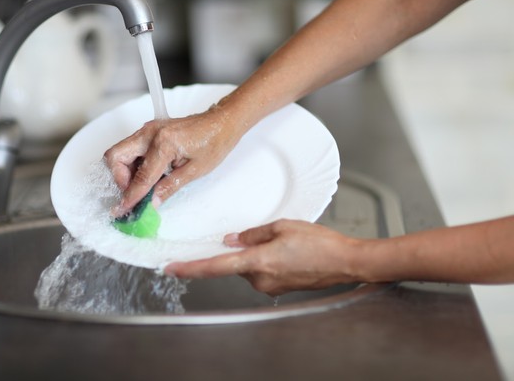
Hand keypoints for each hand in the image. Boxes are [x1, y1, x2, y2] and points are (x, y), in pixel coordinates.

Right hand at [103, 105, 241, 215]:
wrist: (221, 123)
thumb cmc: (214, 143)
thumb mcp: (195, 171)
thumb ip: (170, 187)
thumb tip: (152, 203)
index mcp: (164, 143)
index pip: (140, 176)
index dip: (131, 196)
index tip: (123, 209)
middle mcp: (150, 133)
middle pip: (115, 156)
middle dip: (119, 179)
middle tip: (133, 193)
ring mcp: (148, 130)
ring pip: (120, 152)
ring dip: (125, 173)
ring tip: (143, 186)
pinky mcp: (149, 131)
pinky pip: (130, 149)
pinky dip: (132, 165)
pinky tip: (148, 175)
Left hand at [164, 219, 362, 295]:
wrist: (345, 262)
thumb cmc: (319, 243)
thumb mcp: (282, 227)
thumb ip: (252, 234)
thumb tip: (230, 240)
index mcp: (258, 261)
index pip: (215, 266)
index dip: (190, 268)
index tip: (171, 268)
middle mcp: (260, 279)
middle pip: (235, 263)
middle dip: (242, 249)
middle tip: (269, 236)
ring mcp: (269, 286)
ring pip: (249, 266)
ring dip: (257, 254)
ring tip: (286, 243)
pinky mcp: (278, 288)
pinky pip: (261, 272)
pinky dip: (266, 260)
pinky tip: (287, 252)